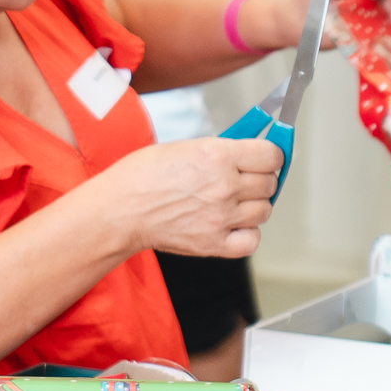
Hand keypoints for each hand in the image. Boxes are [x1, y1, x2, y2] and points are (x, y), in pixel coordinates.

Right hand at [100, 136, 279, 258]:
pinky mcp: (213, 243)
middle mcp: (224, 186)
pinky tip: (234, 225)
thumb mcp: (185, 147)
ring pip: (264, 211)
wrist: (119, 210)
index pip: (271, 156)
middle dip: (261, 180)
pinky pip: (251, 241)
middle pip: (269, 184)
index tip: (266, 159)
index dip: (271, 156)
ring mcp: (221, 217)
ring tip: (235, 202)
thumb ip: (220, 151)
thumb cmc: (141, 176)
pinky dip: (248, 234)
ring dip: (254, 206)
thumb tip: (247, 154)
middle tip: (246, 179)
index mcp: (217, 156)